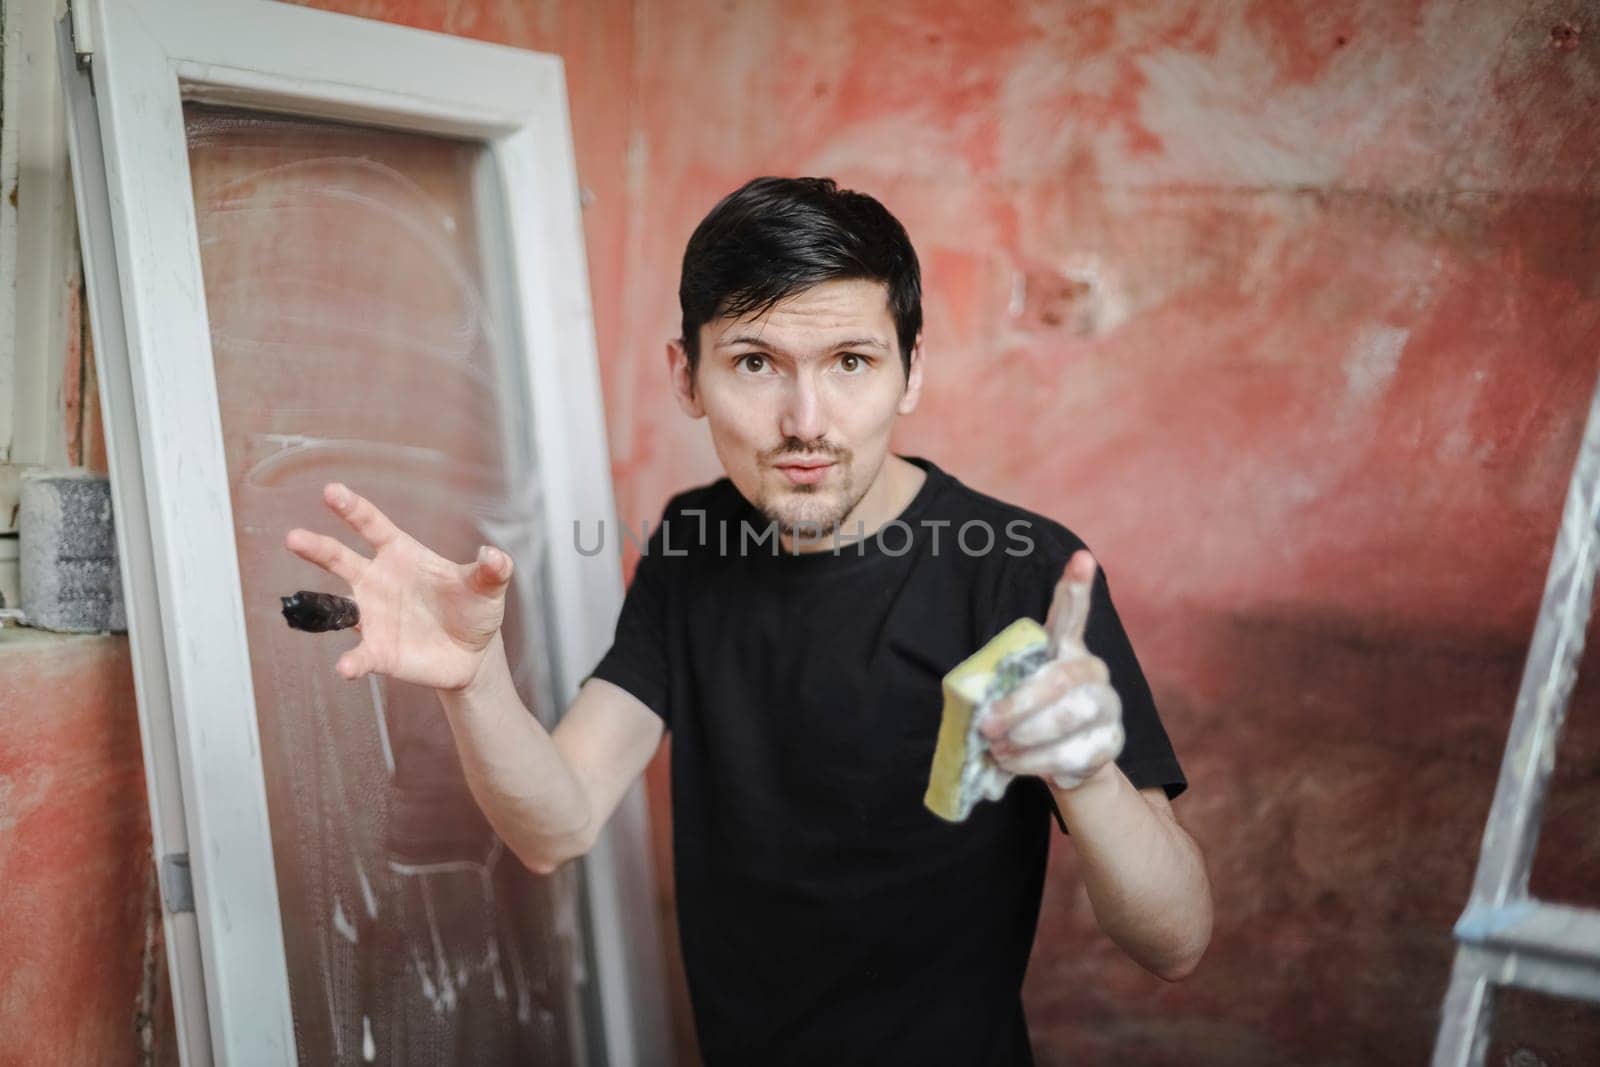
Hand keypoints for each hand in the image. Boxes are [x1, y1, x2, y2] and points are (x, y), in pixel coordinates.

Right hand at [283, 482, 512, 690]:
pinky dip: (352, 661)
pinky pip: (359, 655)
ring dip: (320, 604)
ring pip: (338, 606)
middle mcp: (378, 582)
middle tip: (293, 538)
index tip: (331, 491)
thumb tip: (496, 555)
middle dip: (317, 548)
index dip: (353, 509)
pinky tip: (347, 666)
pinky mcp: (378, 652)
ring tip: (301, 602)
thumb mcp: (488, 588)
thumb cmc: (474, 610)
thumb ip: (493, 570)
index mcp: (402, 555)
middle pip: (341, 559)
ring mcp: (373, 617)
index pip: (373, 526)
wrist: (473, 654)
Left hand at [979, 549, 1124, 789]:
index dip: (1077, 586)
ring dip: (1027, 736)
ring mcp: (1107, 705)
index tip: (1082, 558)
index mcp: (1065, 649)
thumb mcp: (1012, 693)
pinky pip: (1073, 752)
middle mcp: (1092, 670)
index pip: (1072, 613)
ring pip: (1070, 717)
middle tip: (987, 726)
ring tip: (998, 747)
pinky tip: (1014, 762)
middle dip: (1020, 705)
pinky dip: (1036, 761)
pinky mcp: (1112, 741)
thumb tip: (980, 705)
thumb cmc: (1030, 717)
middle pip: (1061, 679)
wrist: (1066, 762)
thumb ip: (1002, 686)